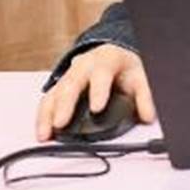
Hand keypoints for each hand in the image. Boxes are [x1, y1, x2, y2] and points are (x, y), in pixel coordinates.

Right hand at [34, 43, 155, 141]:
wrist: (111, 54)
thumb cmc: (123, 67)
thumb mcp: (139, 76)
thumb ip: (145, 96)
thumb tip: (148, 116)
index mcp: (105, 61)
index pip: (101, 74)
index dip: (98, 91)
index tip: (97, 108)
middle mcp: (83, 66)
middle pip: (70, 84)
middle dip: (64, 105)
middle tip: (60, 123)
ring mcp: (68, 76)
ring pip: (54, 92)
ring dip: (47, 114)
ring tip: (45, 134)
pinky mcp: (59, 87)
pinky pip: (47, 100)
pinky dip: (42, 117)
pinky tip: (42, 132)